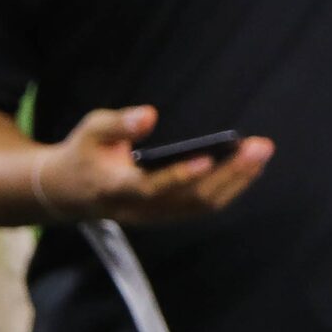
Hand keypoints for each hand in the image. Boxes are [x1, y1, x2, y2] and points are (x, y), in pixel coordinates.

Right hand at [34, 106, 273, 226]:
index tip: (206, 158)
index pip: (150, 188)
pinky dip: (230, 187)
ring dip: (237, 180)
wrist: (70, 192)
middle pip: (190, 199)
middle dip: (229, 173)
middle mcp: (139, 210)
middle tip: (258, 147)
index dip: (178, 176)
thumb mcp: (91, 131)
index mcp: (116, 189)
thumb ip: (119, 124)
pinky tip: (251, 166)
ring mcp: (156, 216)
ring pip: (202, 205)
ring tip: (261, 152)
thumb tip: (149, 115)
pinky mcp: (168, 214)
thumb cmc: (85, 153)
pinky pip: (203, 205)